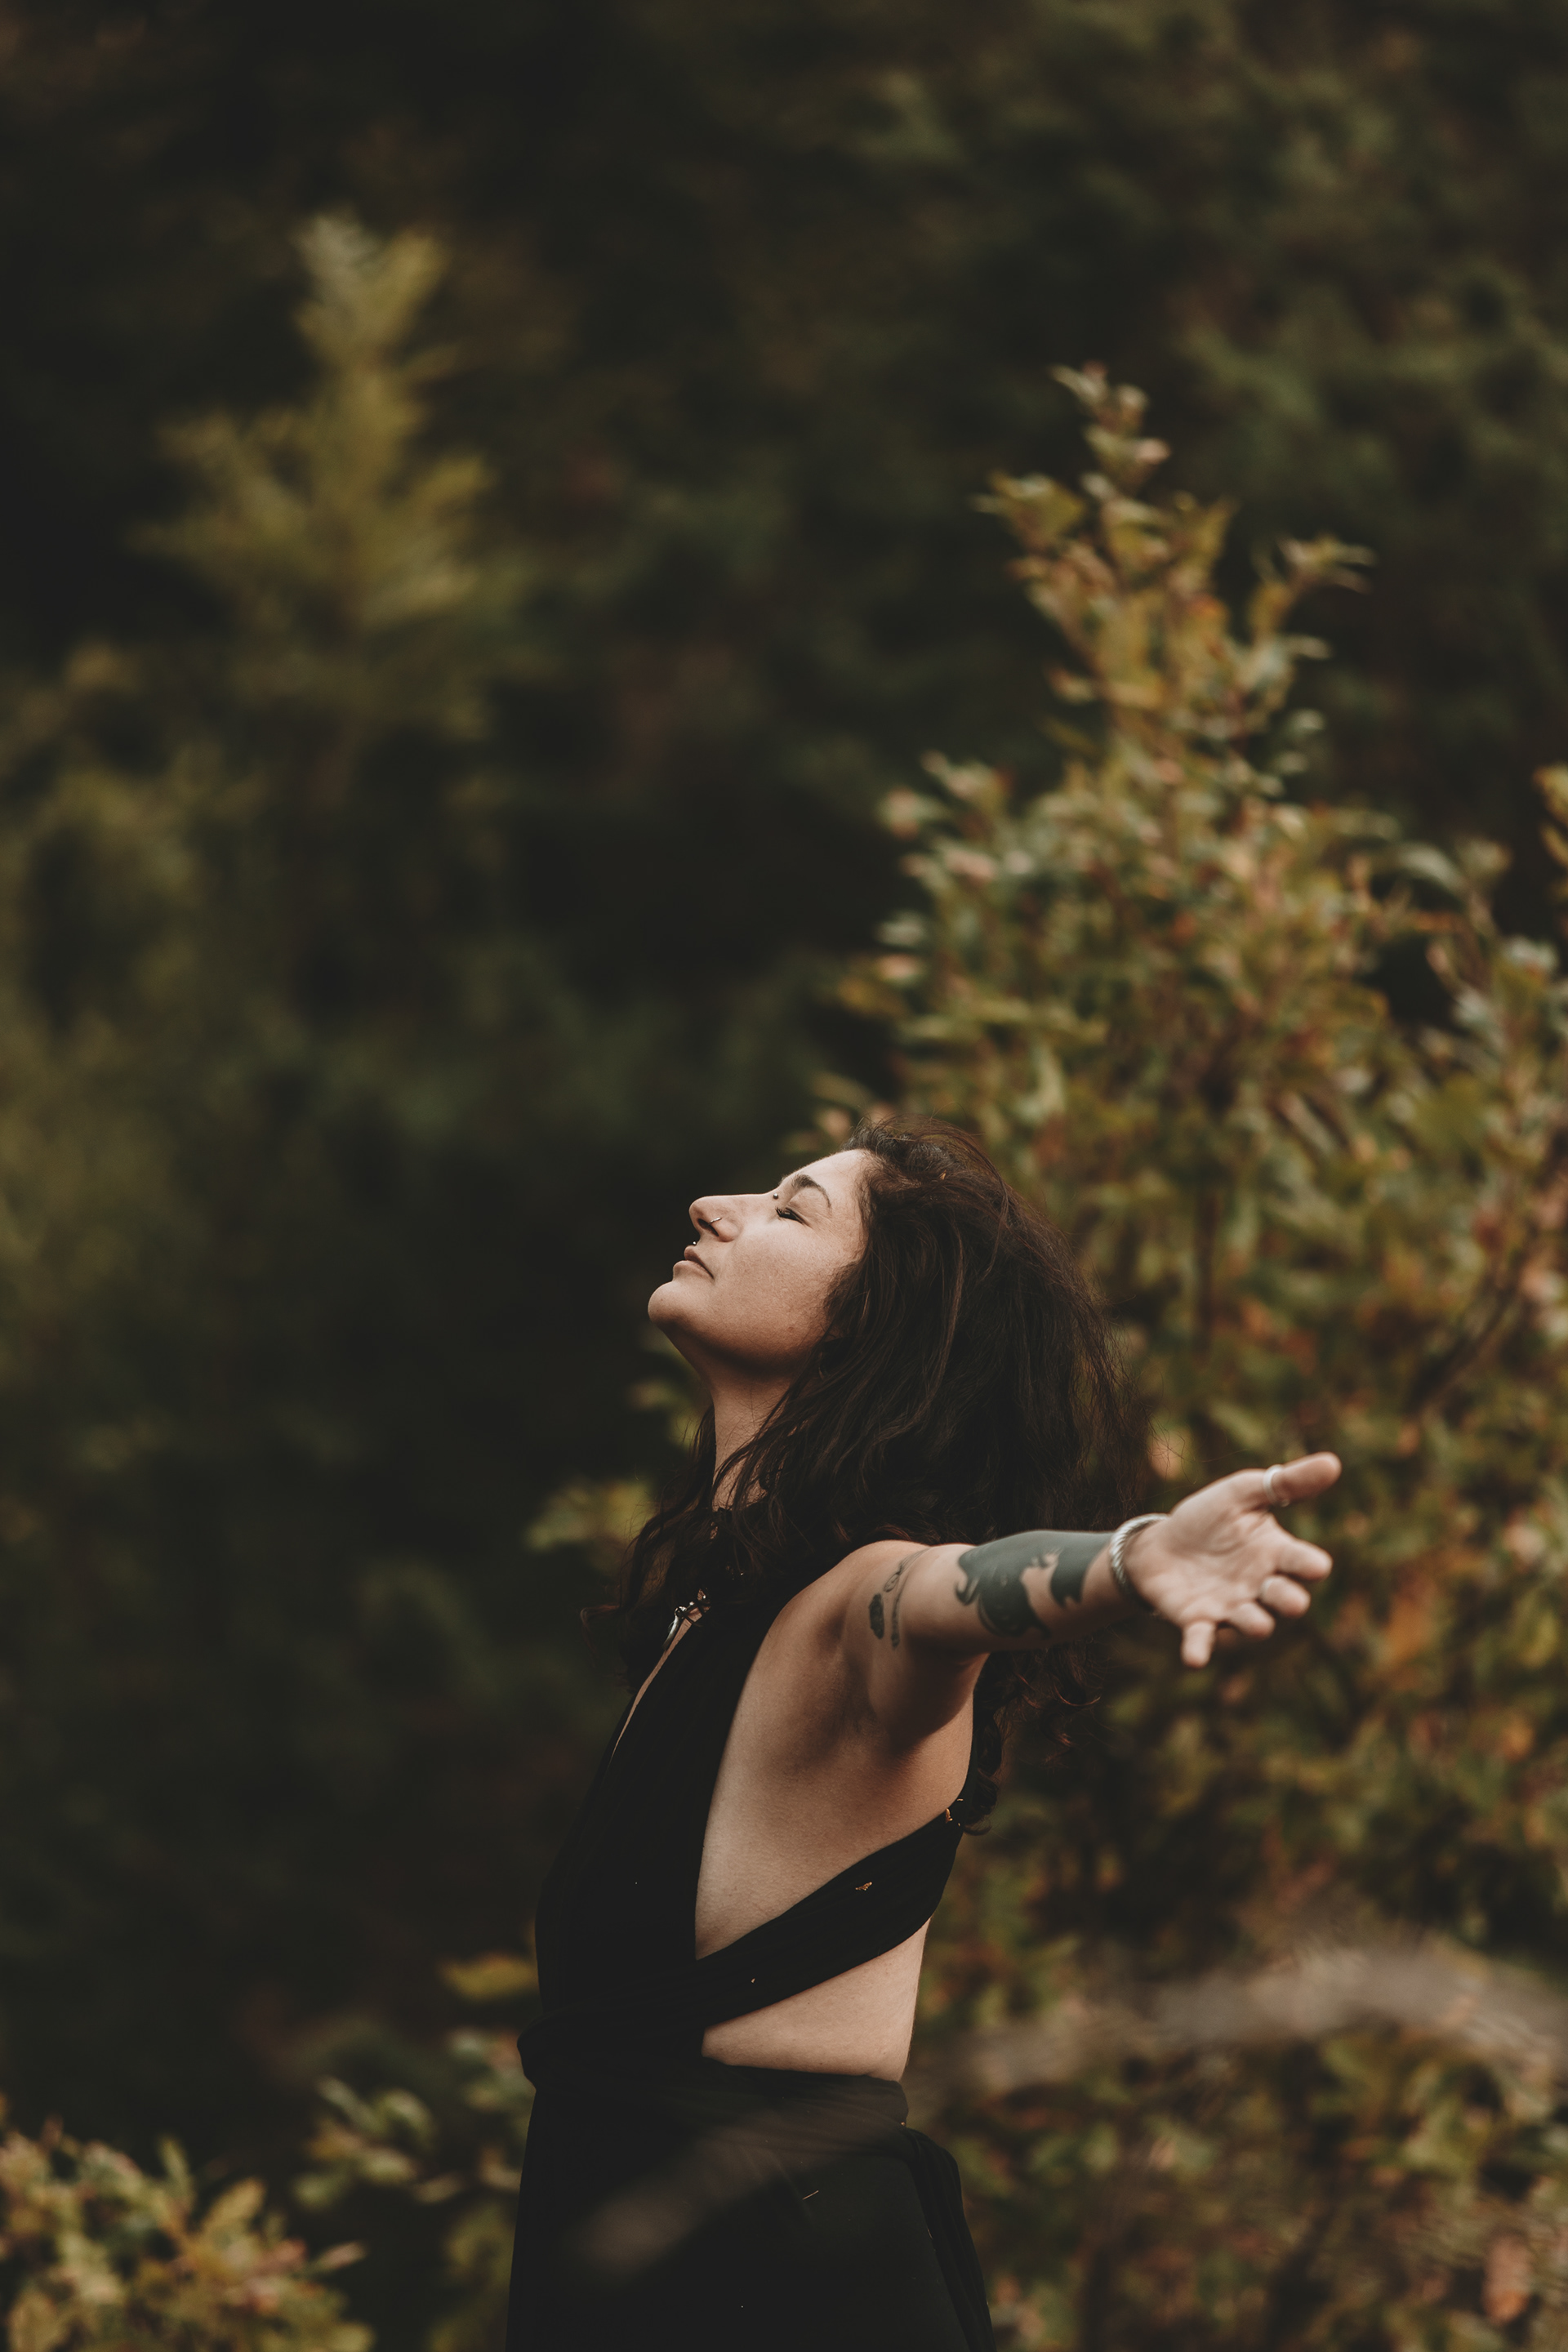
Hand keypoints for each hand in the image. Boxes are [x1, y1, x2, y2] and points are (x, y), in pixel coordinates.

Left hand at [1125, 1453, 1339, 1667]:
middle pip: (1286, 1600)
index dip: (1310, 1565)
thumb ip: (1286, 1482)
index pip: (1303, 1562)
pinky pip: (1203, 1641)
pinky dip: (1200, 1650)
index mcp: (1275, 1554)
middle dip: (1289, 1601)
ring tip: (1256, 1623)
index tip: (1317, 1566)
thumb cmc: (1210, 1518)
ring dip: (1254, 1625)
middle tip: (1289, 1600)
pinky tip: (1194, 1658)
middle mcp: (1260, 1586)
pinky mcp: (1198, 1621)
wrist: (1161, 1544)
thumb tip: (1334, 1462)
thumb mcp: (1243, 1492)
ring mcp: (1231, 1607)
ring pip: (1253, 1624)